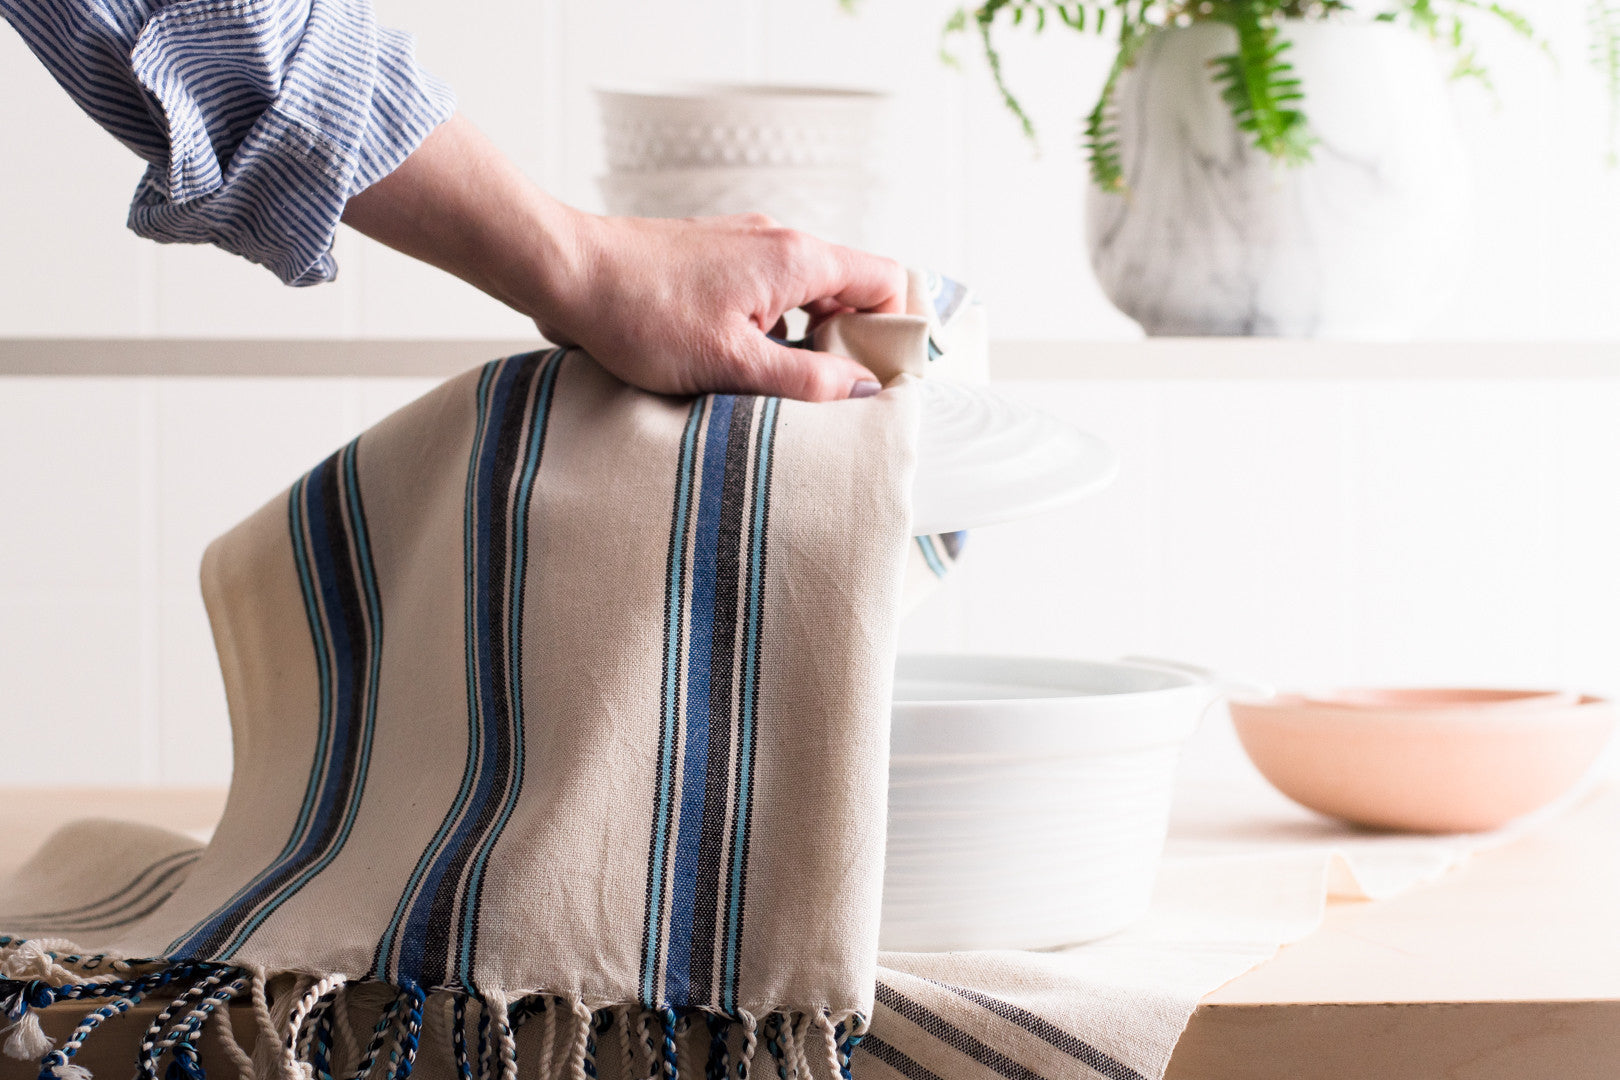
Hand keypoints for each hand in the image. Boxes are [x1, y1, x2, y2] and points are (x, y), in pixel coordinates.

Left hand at [533, 211, 902, 399]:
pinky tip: (736, 362)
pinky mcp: (713, 257)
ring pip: (805, 293)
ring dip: (803, 339)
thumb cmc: (639, 314)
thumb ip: (806, 379)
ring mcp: (743, 245)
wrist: (566, 273)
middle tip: (826, 392)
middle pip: (849, 288)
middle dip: (848, 342)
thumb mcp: (732, 364)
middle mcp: (777, 241)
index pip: (885, 280)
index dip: (894, 329)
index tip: (878, 375)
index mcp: (797, 258)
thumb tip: (862, 389)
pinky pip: (765, 292)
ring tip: (775, 384)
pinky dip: (767, 328)